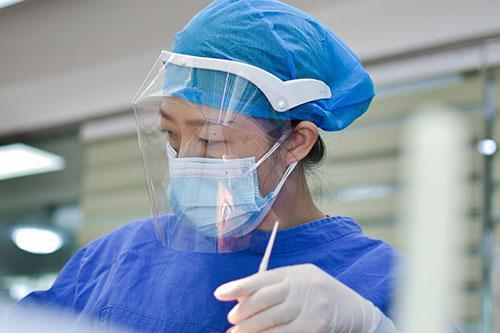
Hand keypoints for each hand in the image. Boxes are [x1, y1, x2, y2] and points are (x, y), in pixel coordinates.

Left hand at [214, 264, 382, 332]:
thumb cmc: (318, 294)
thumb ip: (273, 287)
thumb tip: (242, 299)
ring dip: (250, 329)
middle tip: (230, 321)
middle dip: (243, 311)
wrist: (354, 309)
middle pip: (264, 299)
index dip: (239, 286)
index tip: (219, 293)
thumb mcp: (298, 283)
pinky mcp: (315, 326)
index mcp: (294, 272)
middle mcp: (302, 286)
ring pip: (271, 319)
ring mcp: (310, 307)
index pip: (261, 278)